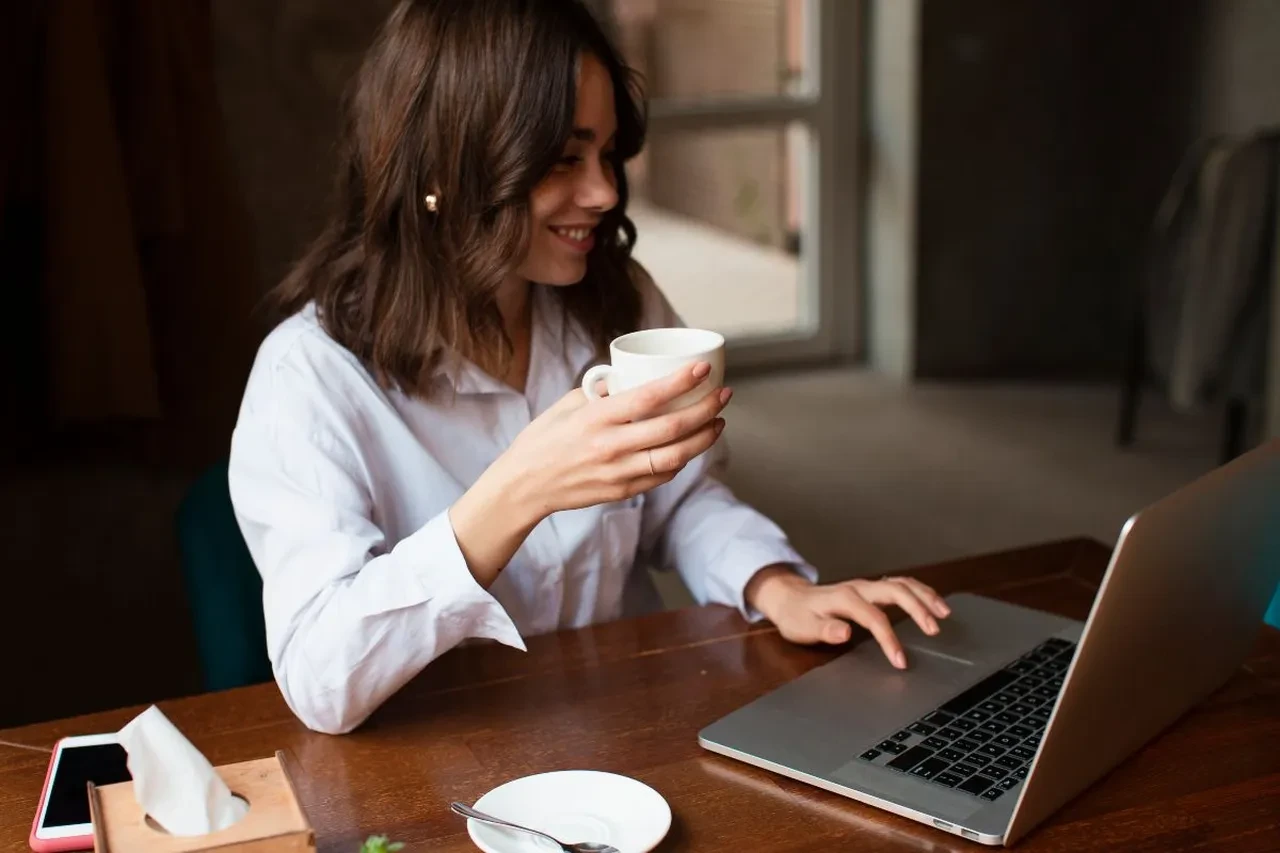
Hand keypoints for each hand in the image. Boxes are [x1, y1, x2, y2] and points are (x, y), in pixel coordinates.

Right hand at [450, 361, 729, 585]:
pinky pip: (661, 475)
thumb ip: (601, 393)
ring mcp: (618, 472)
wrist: (524, 486)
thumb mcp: (567, 405)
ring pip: (676, 456)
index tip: (703, 369)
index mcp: (596, 418)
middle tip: (723, 395)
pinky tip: (691, 447)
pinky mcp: (622, 490)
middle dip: (705, 409)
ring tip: (718, 422)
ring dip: (703, 438)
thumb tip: (630, 378)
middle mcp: (611, 446)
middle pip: (672, 428)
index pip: (649, 397)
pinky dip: (681, 460)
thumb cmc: (543, 439)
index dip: (681, 382)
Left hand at [745, 567, 950, 668]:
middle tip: (935, 629)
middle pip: (894, 590)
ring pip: (901, 584)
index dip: (889, 638)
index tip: (900, 661)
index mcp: (843, 598)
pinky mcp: (871, 589)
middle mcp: (858, 587)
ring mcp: (866, 586)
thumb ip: (824, 630)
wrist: (789, 598)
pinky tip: (932, 603)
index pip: (873, 617)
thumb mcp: (802, 627)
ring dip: (924, 596)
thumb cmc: (797, 616)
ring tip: (944, 612)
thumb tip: (845, 632)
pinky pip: (900, 585)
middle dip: (917, 608)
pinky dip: (919, 592)